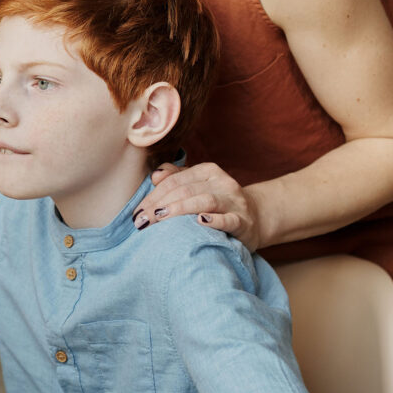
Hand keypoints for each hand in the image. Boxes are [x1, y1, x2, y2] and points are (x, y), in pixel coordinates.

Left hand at [134, 163, 263, 251]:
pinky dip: (214, 220)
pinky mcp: (243, 221)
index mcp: (207, 171)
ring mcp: (234, 201)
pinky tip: (200, 221)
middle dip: (159, 205)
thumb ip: (176, 178)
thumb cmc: (218, 202)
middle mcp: (221, 182)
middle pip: (185, 190)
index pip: (174, 181)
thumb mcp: (198, 186)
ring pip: (204, 200)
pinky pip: (229, 219)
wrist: (255, 218)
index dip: (152, 196)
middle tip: (141, 221)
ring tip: (160, 218)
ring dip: (179, 209)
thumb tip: (155, 175)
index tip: (136, 213)